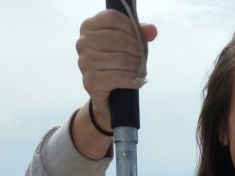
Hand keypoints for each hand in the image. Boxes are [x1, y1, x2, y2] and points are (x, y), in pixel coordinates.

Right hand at [76, 11, 157, 125]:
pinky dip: (131, 79)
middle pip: (118, 39)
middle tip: (143, 59)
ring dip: (135, 66)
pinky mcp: (89, 81)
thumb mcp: (128, 46)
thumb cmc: (117, 66)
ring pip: (119, 59)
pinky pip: (117, 77)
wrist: (108, 97)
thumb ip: (138, 34)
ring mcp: (84, 63)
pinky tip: (136, 81)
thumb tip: (152, 31)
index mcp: (89, 27)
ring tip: (141, 71)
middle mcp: (83, 43)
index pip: (113, 18)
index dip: (131, 28)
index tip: (141, 39)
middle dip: (136, 49)